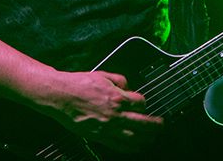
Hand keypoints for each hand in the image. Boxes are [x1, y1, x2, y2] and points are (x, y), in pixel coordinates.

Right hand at [43, 70, 163, 151]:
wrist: (60, 96)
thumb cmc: (79, 84)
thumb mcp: (104, 75)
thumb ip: (120, 80)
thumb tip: (128, 87)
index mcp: (118, 97)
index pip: (141, 103)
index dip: (144, 103)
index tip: (142, 104)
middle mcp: (115, 114)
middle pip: (143, 122)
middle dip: (155, 125)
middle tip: (161, 125)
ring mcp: (108, 127)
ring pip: (133, 137)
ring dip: (146, 138)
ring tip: (153, 138)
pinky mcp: (99, 136)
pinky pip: (118, 145)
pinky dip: (130, 148)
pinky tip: (136, 147)